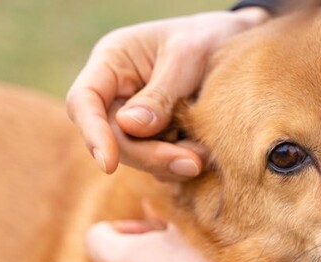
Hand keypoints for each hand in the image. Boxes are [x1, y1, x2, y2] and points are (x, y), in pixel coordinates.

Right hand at [66, 8, 269, 180]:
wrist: (236, 45)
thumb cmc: (208, 39)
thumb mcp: (187, 57)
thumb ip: (160, 94)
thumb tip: (129, 126)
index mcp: (112, 62)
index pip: (84, 101)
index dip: (92, 133)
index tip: (108, 164)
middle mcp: (116, 93)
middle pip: (112, 137)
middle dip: (149, 155)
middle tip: (192, 162)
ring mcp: (133, 119)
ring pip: (135, 155)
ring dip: (168, 162)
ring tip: (204, 154)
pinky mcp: (153, 138)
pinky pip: (156, 162)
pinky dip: (177, 164)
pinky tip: (202, 151)